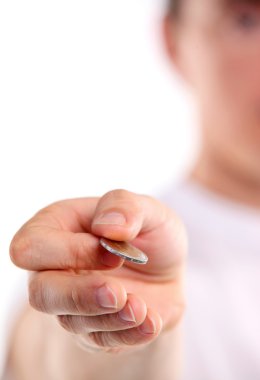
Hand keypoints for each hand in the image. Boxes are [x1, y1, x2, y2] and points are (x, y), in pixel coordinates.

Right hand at [10, 189, 186, 353]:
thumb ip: (125, 206)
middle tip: (117, 291)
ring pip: (70, 321)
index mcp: (56, 229)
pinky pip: (102, 341)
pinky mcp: (95, 329)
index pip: (33, 246)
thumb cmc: (147, 233)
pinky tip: (150, 322)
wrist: (166, 268)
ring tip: (140, 308)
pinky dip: (127, 335)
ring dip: (108, 317)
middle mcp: (56, 269)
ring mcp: (73, 302)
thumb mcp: (147, 208)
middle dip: (79, 294)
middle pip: (41, 293)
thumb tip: (107, 227)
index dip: (69, 251)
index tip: (112, 251)